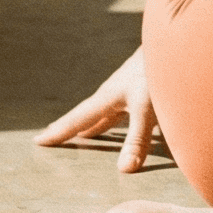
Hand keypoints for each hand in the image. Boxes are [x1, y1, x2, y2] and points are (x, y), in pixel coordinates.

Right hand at [36, 48, 160, 172]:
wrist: (175, 41)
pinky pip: (122, 109)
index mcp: (108, 97)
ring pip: (105, 112)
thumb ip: (138, 139)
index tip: (38, 140)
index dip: (60, 132)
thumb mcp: (148, 109)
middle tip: (52, 133)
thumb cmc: (159, 72)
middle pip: (87, 114)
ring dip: (93, 123)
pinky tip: (121, 118)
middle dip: (71, 127)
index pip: (79, 119)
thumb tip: (123, 170)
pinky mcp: (144, 87)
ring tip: (84, 134)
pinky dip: (114, 118)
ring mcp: (128, 88)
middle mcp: (114, 92)